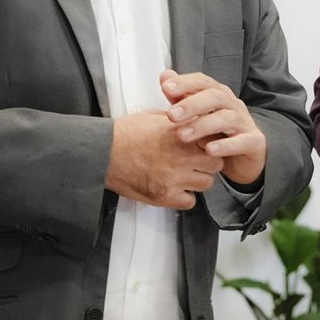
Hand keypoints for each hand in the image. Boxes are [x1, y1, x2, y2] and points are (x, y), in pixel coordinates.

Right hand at [105, 111, 223, 209]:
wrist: (104, 152)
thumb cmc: (125, 133)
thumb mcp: (156, 117)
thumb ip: (179, 121)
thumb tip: (192, 121)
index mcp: (182, 134)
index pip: (215, 142)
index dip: (211, 144)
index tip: (206, 146)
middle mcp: (182, 156)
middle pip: (215, 164)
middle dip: (208, 163)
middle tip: (197, 161)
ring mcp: (174, 178)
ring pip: (206, 184)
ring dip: (198, 180)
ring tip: (185, 174)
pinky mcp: (164, 195)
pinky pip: (189, 202)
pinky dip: (185, 196)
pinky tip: (176, 187)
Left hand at [161, 70, 267, 186]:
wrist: (244, 156)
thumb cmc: (218, 133)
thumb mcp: (197, 114)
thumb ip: (181, 96)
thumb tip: (165, 76)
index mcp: (219, 94)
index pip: (203, 81)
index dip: (185, 82)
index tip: (166, 88)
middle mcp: (233, 105)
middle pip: (215, 97)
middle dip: (192, 104)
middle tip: (171, 114)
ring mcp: (244, 122)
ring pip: (226, 118)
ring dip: (202, 125)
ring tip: (182, 135)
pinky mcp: (253, 142)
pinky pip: (242, 142)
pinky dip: (226, 145)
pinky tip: (209, 150)